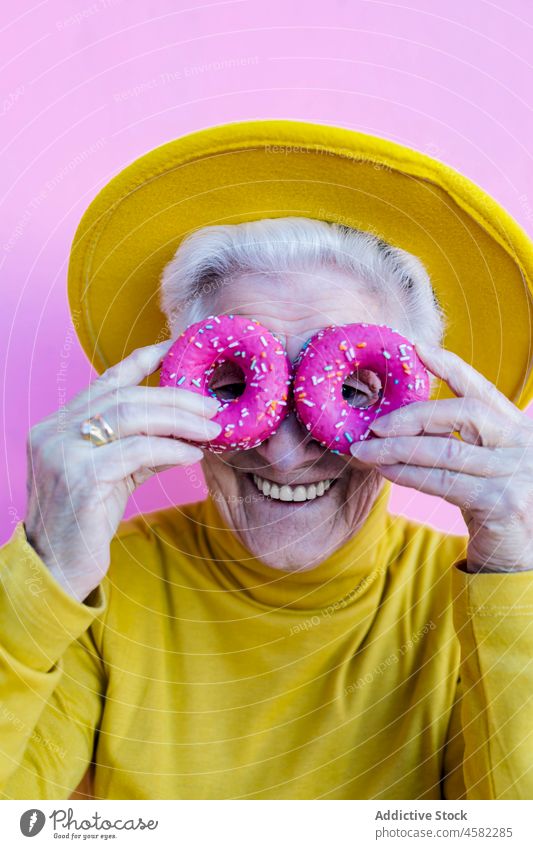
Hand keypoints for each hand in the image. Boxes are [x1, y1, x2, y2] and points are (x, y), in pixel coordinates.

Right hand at [24, 340, 220, 601]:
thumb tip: (186, 433)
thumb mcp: (113, 477)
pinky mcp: (79, 479)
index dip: (143, 360)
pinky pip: (135, 452)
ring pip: (131, 417)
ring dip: (179, 420)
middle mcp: (54, 432)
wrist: (54, 569)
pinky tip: (193, 456)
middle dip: (175, 397)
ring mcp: (63, 453)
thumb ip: (140, 450)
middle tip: (212, 405)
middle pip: (125, 397)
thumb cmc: (84, 522)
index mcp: (59, 425)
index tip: (176, 347)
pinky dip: (169, 449)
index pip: (105, 381)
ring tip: (211, 427)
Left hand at [349, 341, 532, 572]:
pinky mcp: (502, 504)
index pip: (482, 390)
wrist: (524, 559)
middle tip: (375, 425)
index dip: (450, 366)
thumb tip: (400, 423)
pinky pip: (443, 483)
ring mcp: (515, 474)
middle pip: (463, 413)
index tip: (416, 349)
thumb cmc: (496, 506)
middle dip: (413, 415)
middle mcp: (522, 446)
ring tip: (366, 450)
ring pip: (446, 450)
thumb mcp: (486, 466)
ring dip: (398, 449)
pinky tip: (386, 471)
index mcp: (517, 429)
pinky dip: (409, 474)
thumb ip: (460, 442)